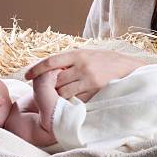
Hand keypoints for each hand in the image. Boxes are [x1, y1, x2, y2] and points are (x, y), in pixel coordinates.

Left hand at [24, 49, 146, 101]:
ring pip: (63, 93)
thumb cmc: (107, 61)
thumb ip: (71, 60)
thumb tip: (49, 68)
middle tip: (41, 91)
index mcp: (79, 54)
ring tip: (54, 98)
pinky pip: (76, 100)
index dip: (36, 69)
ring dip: (56, 96)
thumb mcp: (89, 54)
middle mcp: (82, 66)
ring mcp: (89, 80)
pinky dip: (70, 102)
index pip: (51, 61)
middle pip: (54, 80)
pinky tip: (69, 102)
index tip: (26, 76)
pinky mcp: (95, 92)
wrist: (130, 69)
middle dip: (46, 86)